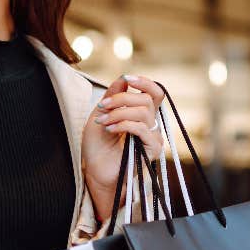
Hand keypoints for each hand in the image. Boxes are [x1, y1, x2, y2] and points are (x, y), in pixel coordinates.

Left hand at [81, 74, 164, 221]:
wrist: (94, 170)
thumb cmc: (97, 145)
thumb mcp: (101, 114)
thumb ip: (113, 96)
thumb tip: (123, 79)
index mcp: (142, 113)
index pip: (154, 93)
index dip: (144, 82)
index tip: (126, 78)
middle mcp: (151, 124)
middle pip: (146, 99)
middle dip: (121, 99)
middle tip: (102, 106)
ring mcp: (152, 136)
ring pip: (143, 112)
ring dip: (118, 113)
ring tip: (102, 121)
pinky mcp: (152, 149)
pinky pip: (142, 129)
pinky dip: (123, 124)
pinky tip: (109, 128)